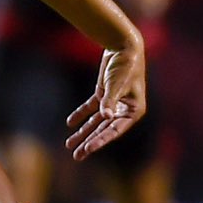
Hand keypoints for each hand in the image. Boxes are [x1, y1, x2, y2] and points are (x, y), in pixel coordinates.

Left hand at [66, 40, 146, 158]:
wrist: (123, 46)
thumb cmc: (125, 66)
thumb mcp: (116, 84)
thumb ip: (109, 101)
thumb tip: (105, 117)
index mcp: (133, 111)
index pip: (114, 130)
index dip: (100, 141)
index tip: (87, 149)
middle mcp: (124, 110)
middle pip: (104, 130)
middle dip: (89, 142)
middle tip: (77, 156)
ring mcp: (113, 103)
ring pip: (96, 122)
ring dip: (83, 132)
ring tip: (69, 145)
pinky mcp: (104, 94)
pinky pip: (90, 108)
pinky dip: (80, 115)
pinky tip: (70, 123)